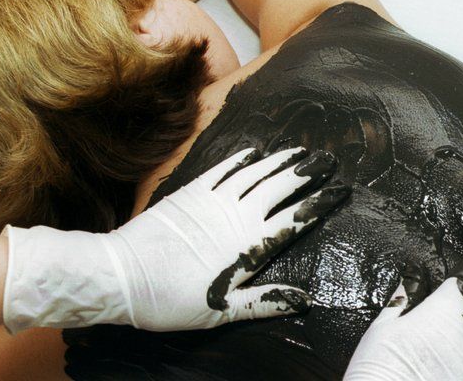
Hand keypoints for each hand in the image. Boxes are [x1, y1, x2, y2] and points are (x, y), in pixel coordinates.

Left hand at [2, 147, 349, 333]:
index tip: (340, 190)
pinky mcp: (190, 192)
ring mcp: (213, 201)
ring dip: (279, 161)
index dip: (319, 203)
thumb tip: (304, 300)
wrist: (122, 275)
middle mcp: (235, 217)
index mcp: (247, 247)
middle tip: (327, 160)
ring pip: (254, 174)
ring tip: (299, 151)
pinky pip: (222, 170)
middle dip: (306, 173)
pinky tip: (254, 151)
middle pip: (279, 188)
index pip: (294, 219)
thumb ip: (264, 302)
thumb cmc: (172, 299)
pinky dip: (240, 159)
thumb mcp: (221, 311)